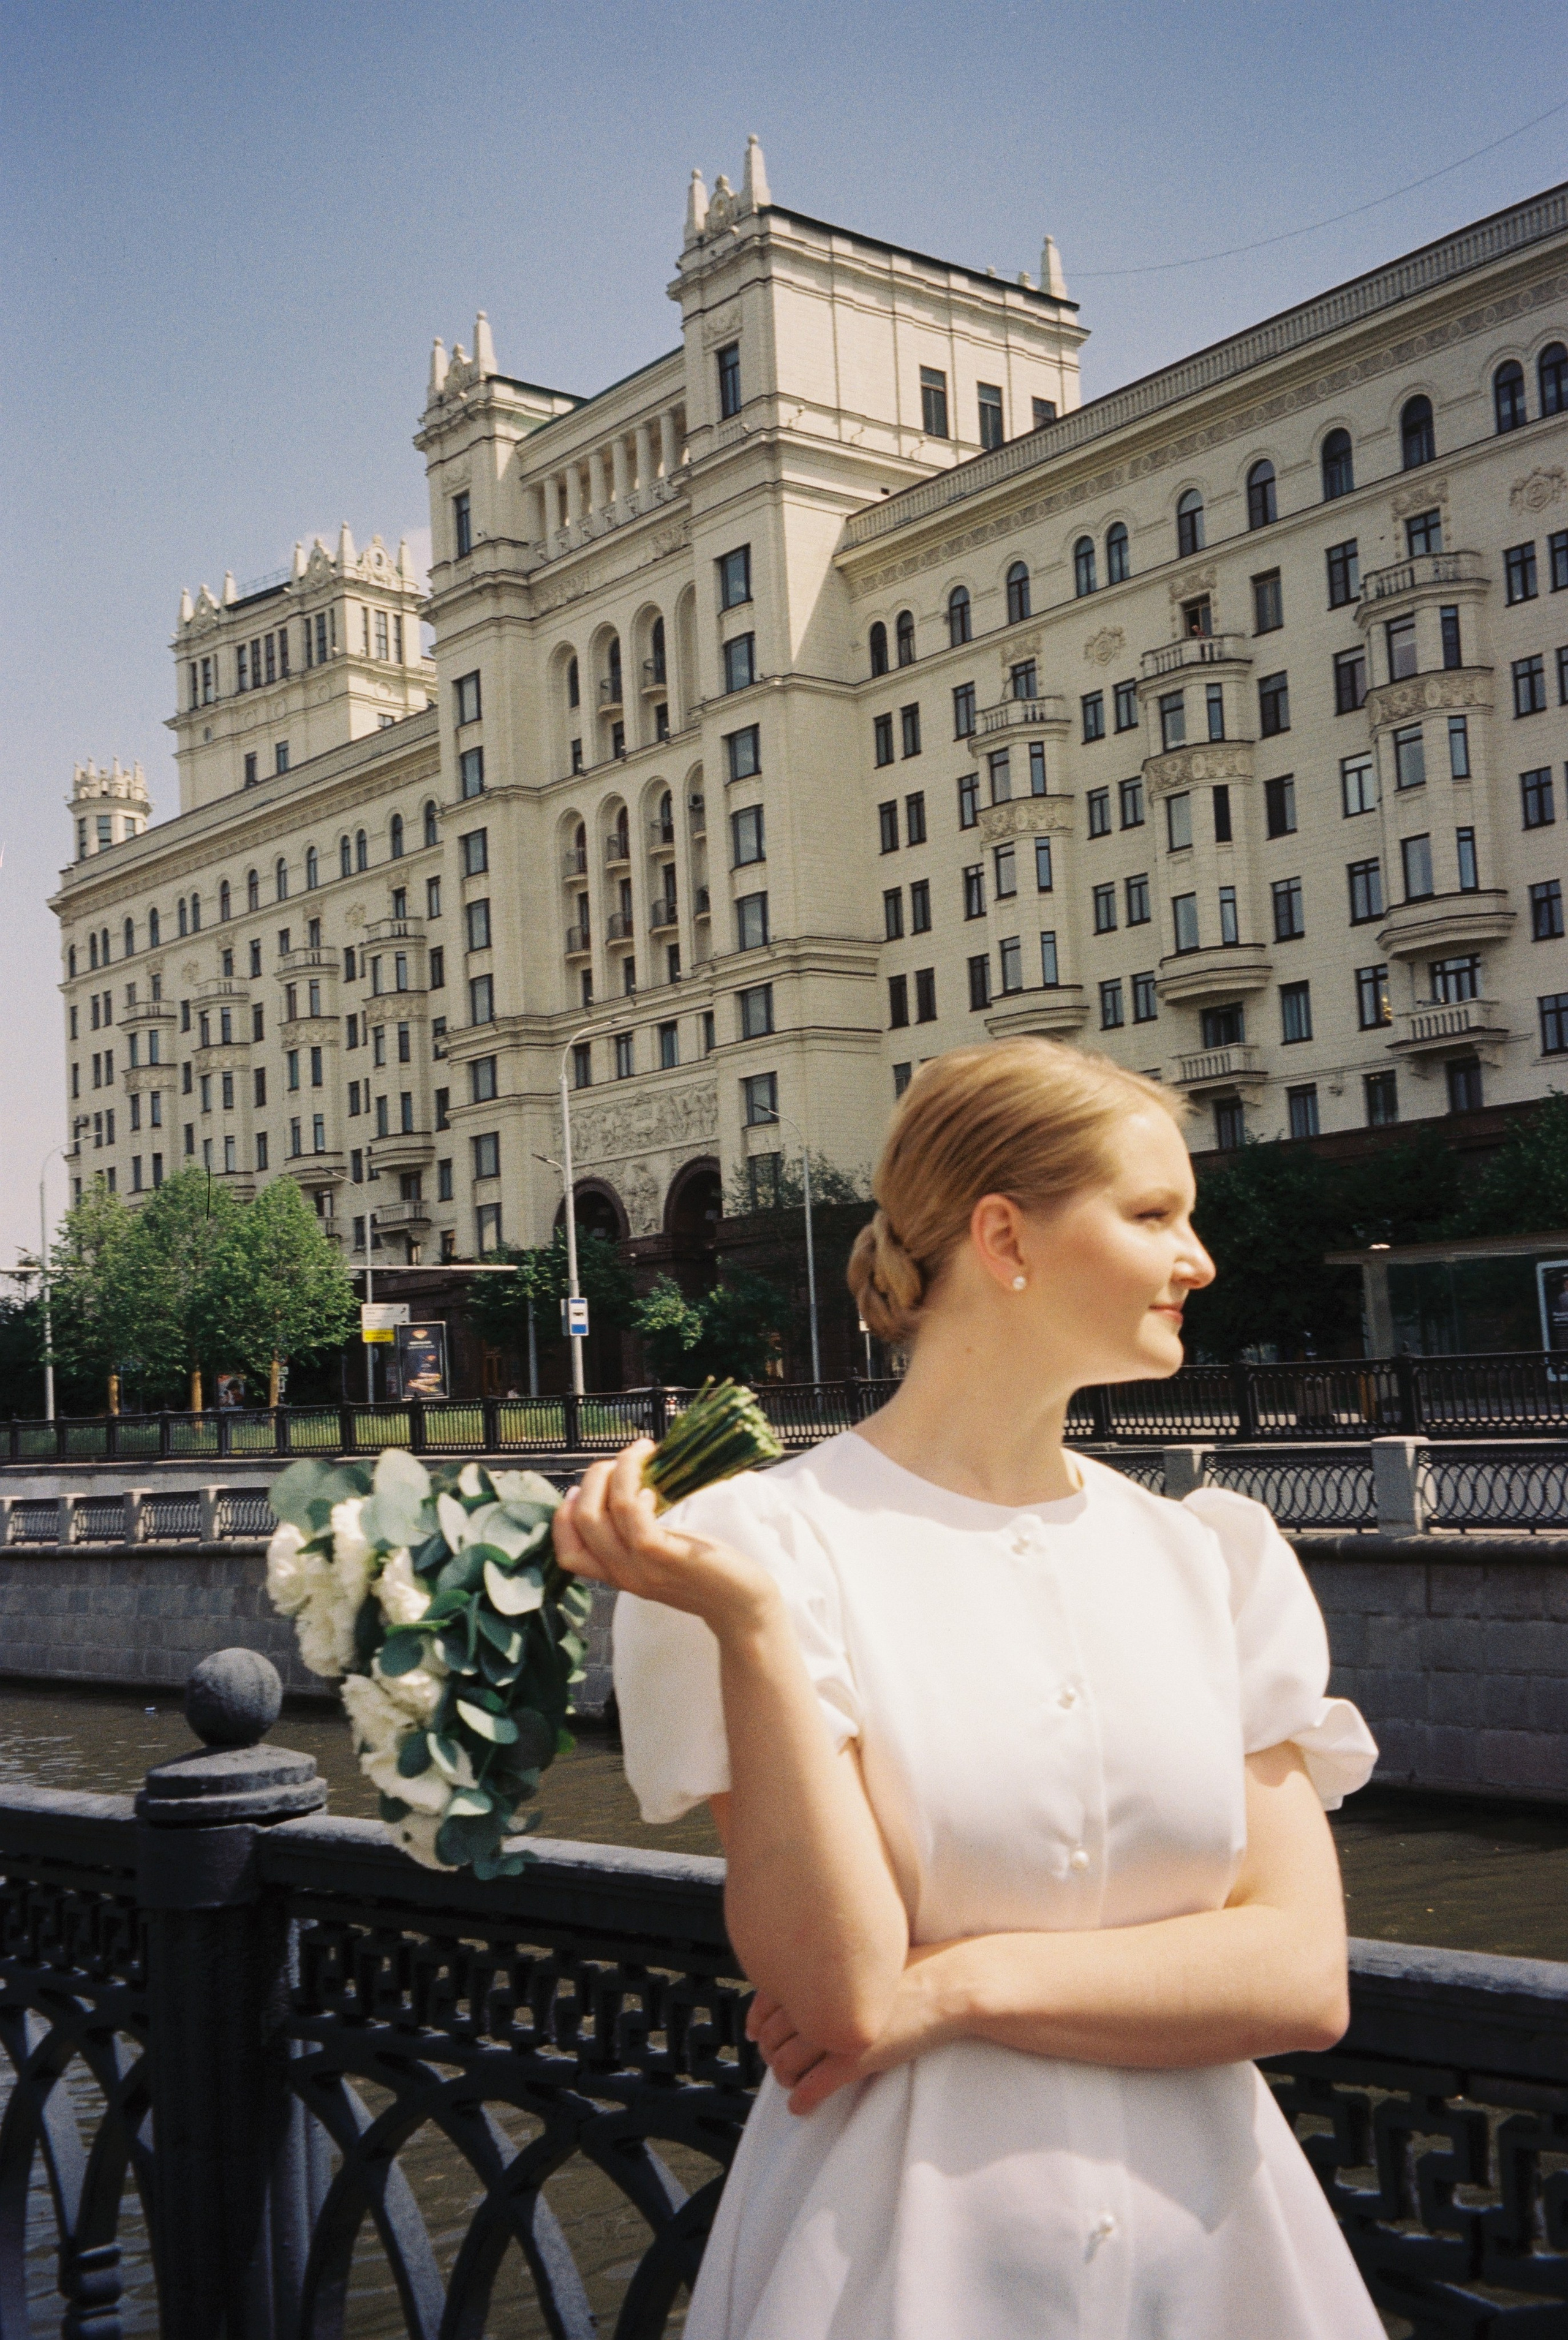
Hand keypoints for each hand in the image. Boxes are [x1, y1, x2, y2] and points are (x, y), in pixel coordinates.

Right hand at [553, 1441, 775, 1632]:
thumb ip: (640, 1535)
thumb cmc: (707, 1573)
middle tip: (617, 1460)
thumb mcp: (662, 1557)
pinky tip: (653, 1486)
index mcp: (617, 1575)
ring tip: (639, 1454)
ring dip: (617, 1472)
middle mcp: (621, 1574)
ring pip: (601, 1514)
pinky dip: (636, 1487)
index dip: (563, 1517)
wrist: (741, 1606)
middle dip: (592, 1479)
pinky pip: (632, 1515)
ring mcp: (639, 1567)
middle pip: (580, 1522)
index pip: (567, 1553)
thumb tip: (630, 1488)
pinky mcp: (663, 1556)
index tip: (579, 1488)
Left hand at [748, 1950, 956, 2115]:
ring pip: (786, 2063)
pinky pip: (813, 2087)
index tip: (756, 2032)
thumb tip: (807, 1989)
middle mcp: (821, 1999)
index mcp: (820, 1971)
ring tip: (793, 2083)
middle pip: (773, 2034)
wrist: (946, 1984)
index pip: (768, 2002)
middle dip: (771, 2053)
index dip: (757, 2022)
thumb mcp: (863, 1962)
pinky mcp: (854, 2058)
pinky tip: (801, 2107)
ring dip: (785, 2078)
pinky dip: (801, 2100)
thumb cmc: (911, 1970)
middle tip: (779, 2061)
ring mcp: (835, 2030)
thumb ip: (832, 1973)